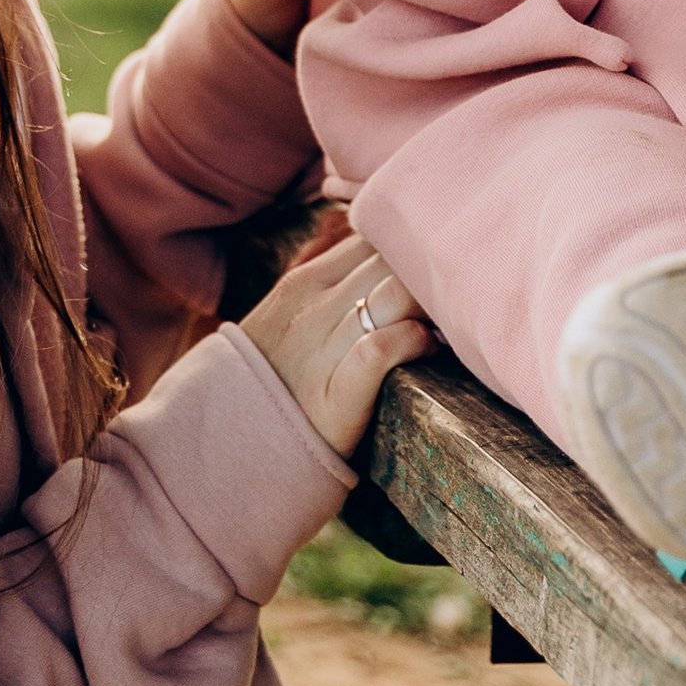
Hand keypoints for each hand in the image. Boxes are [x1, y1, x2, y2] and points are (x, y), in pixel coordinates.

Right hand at [237, 233, 431, 453]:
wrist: (225, 448)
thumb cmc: (270, 382)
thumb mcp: (286, 319)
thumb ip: (327, 285)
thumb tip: (380, 254)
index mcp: (301, 283)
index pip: (371, 236)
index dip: (409, 246)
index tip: (436, 263)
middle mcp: (312, 308)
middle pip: (391, 260)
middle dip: (428, 269)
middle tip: (460, 288)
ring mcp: (322, 350)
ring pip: (395, 292)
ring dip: (431, 302)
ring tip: (451, 318)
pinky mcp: (337, 395)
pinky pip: (384, 347)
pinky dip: (414, 339)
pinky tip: (429, 347)